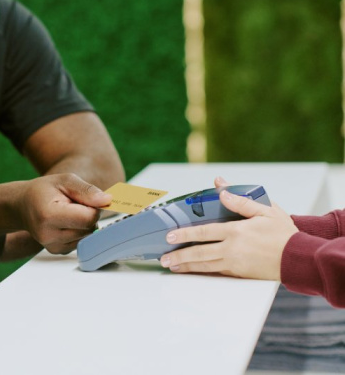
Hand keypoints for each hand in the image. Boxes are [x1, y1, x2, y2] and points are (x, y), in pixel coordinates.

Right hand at [16, 174, 111, 254]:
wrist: (23, 205)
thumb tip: (107, 201)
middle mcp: (48, 235)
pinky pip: (80, 242)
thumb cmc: (43, 190)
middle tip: (75, 204)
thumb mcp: (65, 181)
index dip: (93, 207)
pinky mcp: (57, 251)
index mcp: (48, 215)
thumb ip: (87, 190)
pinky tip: (66, 222)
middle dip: (89, 215)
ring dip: (84, 224)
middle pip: (89, 229)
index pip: (88, 218)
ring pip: (86, 237)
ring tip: (69, 212)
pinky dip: (78, 231)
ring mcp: (52, 246)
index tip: (85, 198)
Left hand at [159, 177, 297, 280]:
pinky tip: (193, 271)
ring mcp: (235, 264)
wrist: (299, 258)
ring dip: (187, 266)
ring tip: (172, 267)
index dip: (184, 234)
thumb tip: (220, 188)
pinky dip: (202, 272)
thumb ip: (239, 200)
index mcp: (236, 232)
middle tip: (163, 258)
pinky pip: (217, 273)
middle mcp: (232, 249)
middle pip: (199, 253)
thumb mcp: (264, 210)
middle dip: (179, 256)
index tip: (169, 236)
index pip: (203, 232)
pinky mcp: (240, 274)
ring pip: (205, 266)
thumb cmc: (283, 233)